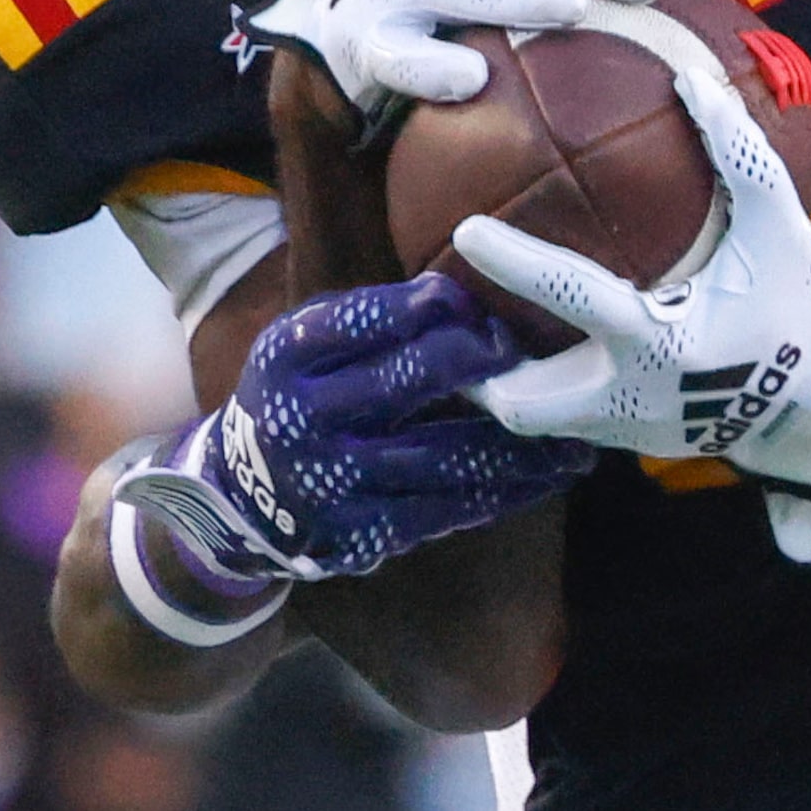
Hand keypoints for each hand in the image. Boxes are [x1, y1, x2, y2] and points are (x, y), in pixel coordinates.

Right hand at [117, 272, 594, 581]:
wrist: (234, 503)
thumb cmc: (301, 395)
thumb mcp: (310, 337)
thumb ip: (379, 312)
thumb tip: (471, 273)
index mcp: (289, 352)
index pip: (374, 316)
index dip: (441, 309)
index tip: (494, 304)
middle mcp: (301, 417)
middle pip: (412, 380)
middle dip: (488, 364)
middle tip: (542, 354)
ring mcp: (328, 483)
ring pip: (443, 457)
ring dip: (518, 447)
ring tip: (577, 438)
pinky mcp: (353, 537)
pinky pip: (440, 513)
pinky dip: (496, 495)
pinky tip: (539, 480)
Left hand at [455, 70, 810, 562]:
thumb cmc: (807, 301)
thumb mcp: (781, 223)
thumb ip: (738, 152)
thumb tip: (691, 79)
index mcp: (661, 342)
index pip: (569, 297)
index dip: (514, 261)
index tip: (465, 230)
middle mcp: (634, 399)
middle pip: (523, 404)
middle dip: (472, 373)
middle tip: (435, 322)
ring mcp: (633, 431)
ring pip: (540, 421)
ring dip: (503, 383)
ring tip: (468, 336)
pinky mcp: (640, 444)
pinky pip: (572, 420)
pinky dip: (545, 390)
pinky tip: (530, 349)